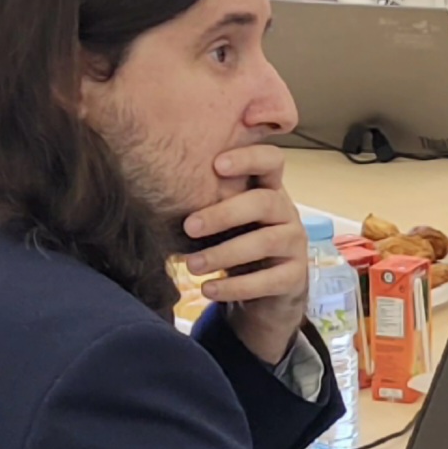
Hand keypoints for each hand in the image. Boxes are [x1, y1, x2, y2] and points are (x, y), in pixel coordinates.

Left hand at [184, 144, 310, 366]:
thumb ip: (207, 198)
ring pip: (265, 242)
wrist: (268, 289)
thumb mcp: (227, 216)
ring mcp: (295, 244)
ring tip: (192, 266)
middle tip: (189, 227)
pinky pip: (268, 280)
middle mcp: (286, 212)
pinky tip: (209, 289)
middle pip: (264, 202)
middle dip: (224, 214)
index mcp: (269, 190)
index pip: (271, 160)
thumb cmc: (238, 241)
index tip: (216, 165)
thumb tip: (153, 185)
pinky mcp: (294, 276)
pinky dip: (235, 287)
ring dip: (224, 254)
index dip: (249, 158)